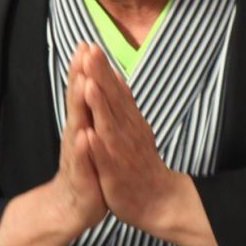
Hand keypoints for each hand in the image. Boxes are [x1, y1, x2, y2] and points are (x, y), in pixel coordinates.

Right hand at [0, 50, 106, 245]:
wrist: (72, 210)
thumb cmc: (85, 170)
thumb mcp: (88, 137)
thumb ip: (87, 111)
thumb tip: (88, 81)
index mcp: (81, 126)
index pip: (82, 94)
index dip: (84, 69)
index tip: (87, 41)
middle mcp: (75, 138)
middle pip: (76, 104)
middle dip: (79, 78)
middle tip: (82, 52)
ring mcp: (77, 158)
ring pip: (78, 128)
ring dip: (79, 107)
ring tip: (82, 84)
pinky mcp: (82, 179)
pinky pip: (83, 162)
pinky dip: (83, 149)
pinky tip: (83, 135)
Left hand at [74, 44, 194, 238]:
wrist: (157, 199)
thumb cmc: (140, 162)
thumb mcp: (133, 126)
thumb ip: (123, 100)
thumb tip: (115, 73)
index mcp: (127, 120)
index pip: (114, 89)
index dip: (102, 68)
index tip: (91, 46)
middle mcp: (126, 131)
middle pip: (112, 100)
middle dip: (100, 77)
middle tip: (91, 52)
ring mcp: (122, 151)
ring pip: (109, 124)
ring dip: (100, 105)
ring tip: (89, 84)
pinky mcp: (116, 172)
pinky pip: (107, 158)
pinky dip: (99, 146)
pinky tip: (90, 133)